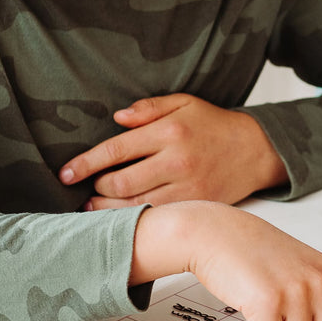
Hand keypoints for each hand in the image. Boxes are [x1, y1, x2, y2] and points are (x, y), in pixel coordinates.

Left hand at [59, 94, 287, 208]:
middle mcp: (176, 160)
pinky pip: (157, 215)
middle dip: (96, 188)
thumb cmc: (214, 125)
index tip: (65, 173)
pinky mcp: (195, 205)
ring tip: (94, 206)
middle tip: (86, 189)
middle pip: (120, 183)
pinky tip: (123, 215)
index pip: (115, 150)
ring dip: (108, 209)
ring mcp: (187, 187)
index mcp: (169, 131)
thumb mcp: (184, 103)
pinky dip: (135, 217)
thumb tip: (117, 118)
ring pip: (135, 205)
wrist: (256, 150)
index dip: (85, 164)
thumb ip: (149, 108)